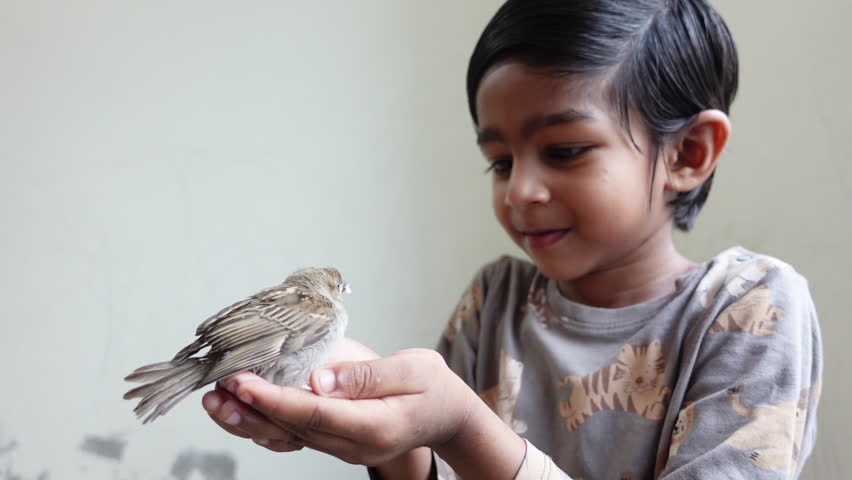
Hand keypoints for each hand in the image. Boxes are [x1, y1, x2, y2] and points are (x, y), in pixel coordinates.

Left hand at [202, 343, 476, 466]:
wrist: (447, 416)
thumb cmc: (433, 387)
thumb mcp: (414, 369)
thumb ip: (366, 375)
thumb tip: (319, 379)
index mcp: (375, 427)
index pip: (314, 414)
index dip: (274, 399)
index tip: (243, 382)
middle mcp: (354, 444)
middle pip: (293, 430)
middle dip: (251, 409)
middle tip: (217, 388)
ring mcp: (344, 447)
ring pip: (289, 437)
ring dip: (250, 420)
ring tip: (217, 401)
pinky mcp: (337, 441)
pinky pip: (296, 436)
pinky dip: (266, 423)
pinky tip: (243, 410)